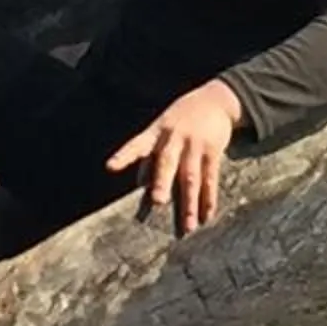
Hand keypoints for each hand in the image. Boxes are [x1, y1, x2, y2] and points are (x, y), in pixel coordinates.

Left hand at [104, 78, 241, 237]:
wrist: (216, 99)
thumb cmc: (181, 117)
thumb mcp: (161, 127)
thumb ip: (149, 153)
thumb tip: (139, 183)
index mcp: (157, 132)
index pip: (137, 145)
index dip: (124, 155)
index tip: (110, 166)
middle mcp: (174, 138)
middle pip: (167, 162)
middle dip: (162, 182)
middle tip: (158, 202)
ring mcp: (195, 145)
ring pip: (191, 177)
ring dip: (190, 203)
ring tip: (188, 226)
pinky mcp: (213, 151)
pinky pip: (210, 178)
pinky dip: (209, 198)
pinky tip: (207, 215)